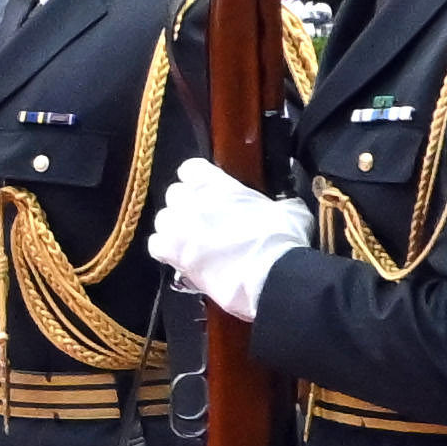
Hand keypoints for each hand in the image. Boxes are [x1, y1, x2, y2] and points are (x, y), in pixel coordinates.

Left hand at [147, 157, 310, 319]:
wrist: (271, 276)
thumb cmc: (282, 241)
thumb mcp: (290, 211)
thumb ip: (279, 203)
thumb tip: (284, 207)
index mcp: (219, 185)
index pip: (190, 168)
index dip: (196, 179)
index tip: (204, 190)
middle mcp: (193, 201)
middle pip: (174, 194)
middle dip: (185, 205)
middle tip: (202, 221)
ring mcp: (179, 226)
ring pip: (163, 219)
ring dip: (174, 228)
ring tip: (191, 242)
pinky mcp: (172, 253)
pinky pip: (155, 245)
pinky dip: (165, 250)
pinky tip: (181, 258)